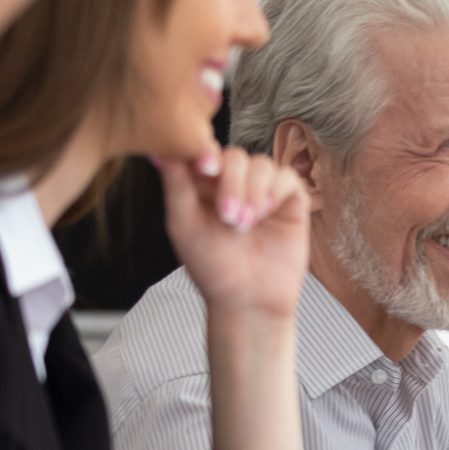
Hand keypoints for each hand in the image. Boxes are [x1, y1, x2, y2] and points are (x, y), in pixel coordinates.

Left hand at [155, 147, 310, 324]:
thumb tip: (159, 151)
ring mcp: (263, 189)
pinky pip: (285, 177)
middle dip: (230, 183)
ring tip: (246, 225)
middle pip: (234, 156)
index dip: (205, 153)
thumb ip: (176, 185)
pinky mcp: (289, 199)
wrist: (248, 298)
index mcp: (205, 186)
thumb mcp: (184, 224)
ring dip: (252, 192)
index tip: (205, 167)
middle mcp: (234, 183)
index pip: (205, 152)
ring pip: (261, 163)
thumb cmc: (213, 267)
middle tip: (227, 216)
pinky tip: (265, 214)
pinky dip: (274, 191)